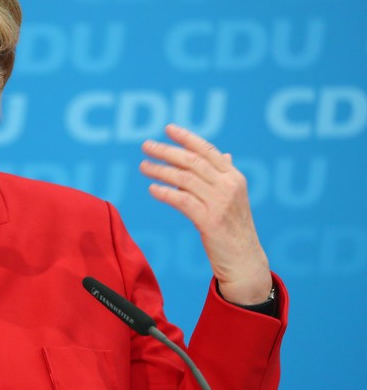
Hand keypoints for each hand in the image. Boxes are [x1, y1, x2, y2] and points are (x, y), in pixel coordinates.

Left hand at [139, 124, 271, 305]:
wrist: (245, 261)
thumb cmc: (234, 229)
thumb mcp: (233, 199)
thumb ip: (224, 177)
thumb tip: (223, 155)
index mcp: (234, 178)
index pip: (208, 151)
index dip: (187, 138)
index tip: (168, 129)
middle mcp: (229, 186)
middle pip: (192, 162)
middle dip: (167, 151)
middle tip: (146, 146)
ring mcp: (221, 203)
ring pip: (185, 179)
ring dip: (161, 171)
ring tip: (144, 166)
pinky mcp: (211, 221)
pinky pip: (183, 201)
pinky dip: (166, 193)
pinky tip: (153, 189)